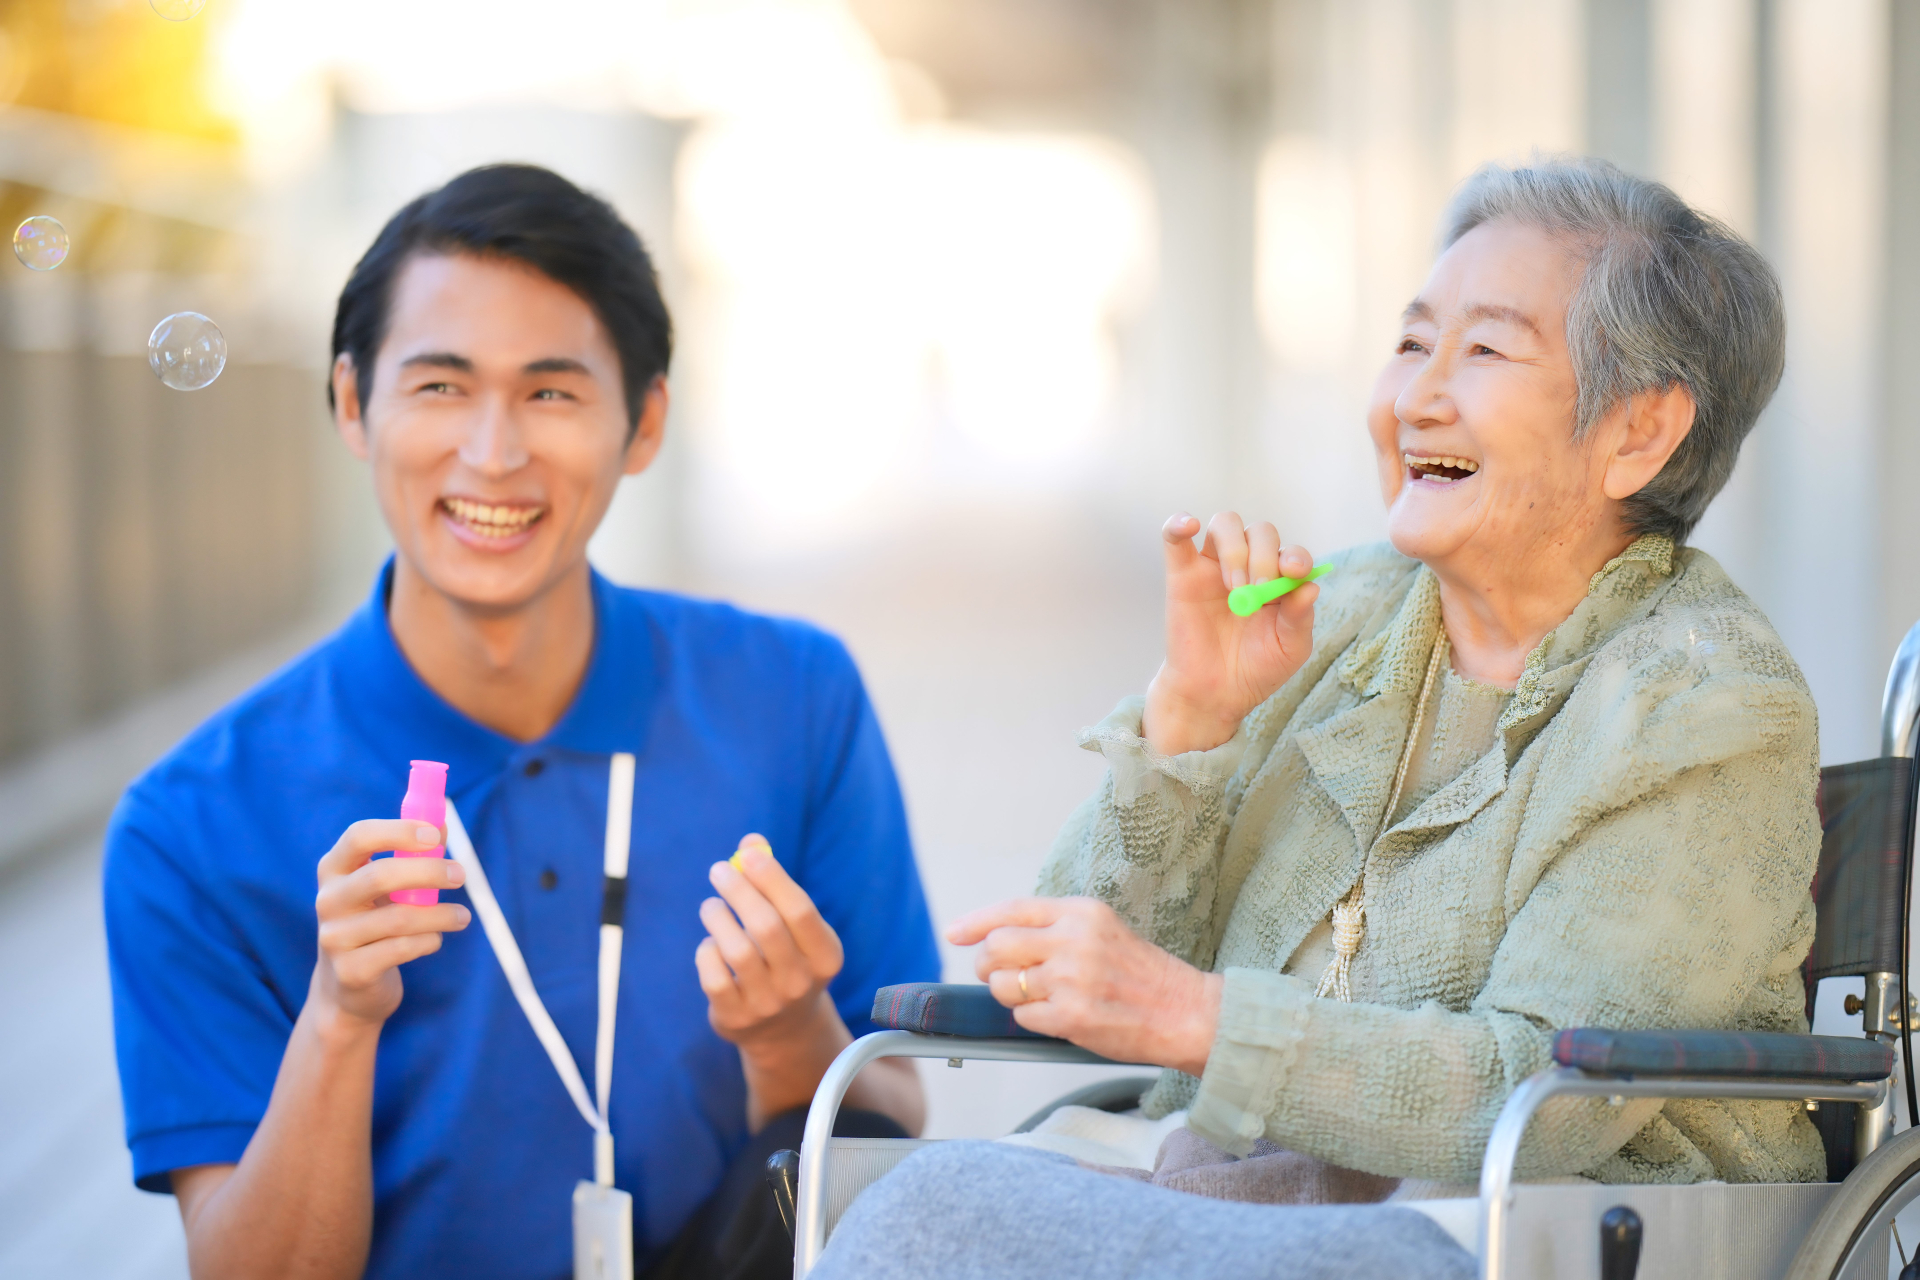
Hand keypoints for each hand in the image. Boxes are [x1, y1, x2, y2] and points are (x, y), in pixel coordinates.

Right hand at [313, 820, 470, 1026]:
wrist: (348, 987)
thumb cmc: (374, 922)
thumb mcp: (386, 887)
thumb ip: (411, 855)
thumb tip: (442, 824)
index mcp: (334, 870)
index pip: (359, 836)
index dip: (399, 831)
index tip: (436, 835)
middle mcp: (327, 900)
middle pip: (380, 875)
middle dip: (428, 872)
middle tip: (460, 875)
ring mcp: (334, 938)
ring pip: (399, 918)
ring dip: (441, 914)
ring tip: (462, 916)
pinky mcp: (351, 971)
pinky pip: (403, 948)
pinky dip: (429, 940)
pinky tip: (434, 939)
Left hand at [696, 834, 845, 1056]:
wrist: (783, 1028)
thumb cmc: (786, 957)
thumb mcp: (791, 925)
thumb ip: (774, 882)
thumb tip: (752, 841)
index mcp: (826, 956)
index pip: (800, 910)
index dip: (772, 878)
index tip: (747, 854)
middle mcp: (801, 983)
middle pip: (767, 927)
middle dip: (739, 891)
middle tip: (718, 870)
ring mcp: (768, 1004)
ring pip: (737, 950)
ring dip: (718, 917)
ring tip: (711, 906)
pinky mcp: (736, 1018)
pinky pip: (713, 976)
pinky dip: (707, 951)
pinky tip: (711, 943)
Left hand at [947, 896, 1222, 1076]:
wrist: (1185, 1012)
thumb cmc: (1142, 974)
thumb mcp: (1102, 931)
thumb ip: (1056, 928)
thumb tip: (999, 937)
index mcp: (1081, 912)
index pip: (1012, 909)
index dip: (976, 921)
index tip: (954, 933)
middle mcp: (1073, 941)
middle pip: (996, 947)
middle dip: (985, 964)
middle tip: (997, 975)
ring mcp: (1070, 980)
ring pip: (1002, 985)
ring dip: (1009, 995)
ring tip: (1039, 997)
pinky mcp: (1070, 1017)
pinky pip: (1022, 1017)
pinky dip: (1032, 1020)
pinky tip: (1059, 1017)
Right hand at [1144, 511, 1319, 755]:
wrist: (1215, 693)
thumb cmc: (1256, 669)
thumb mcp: (1290, 649)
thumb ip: (1300, 618)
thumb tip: (1310, 586)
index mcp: (1279, 580)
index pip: (1290, 552)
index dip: (1295, 556)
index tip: (1294, 572)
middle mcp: (1249, 565)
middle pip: (1260, 532)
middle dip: (1264, 556)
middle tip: (1260, 590)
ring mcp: (1214, 567)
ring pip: (1224, 524)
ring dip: (1235, 549)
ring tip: (1235, 588)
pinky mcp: (1182, 574)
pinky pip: (1175, 538)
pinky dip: (1178, 524)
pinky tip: (1188, 525)